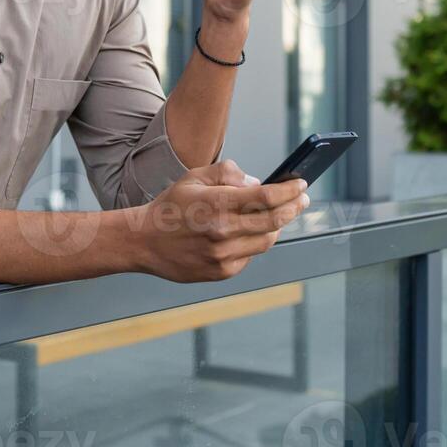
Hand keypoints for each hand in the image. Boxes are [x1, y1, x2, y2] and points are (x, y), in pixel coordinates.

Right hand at [132, 160, 309, 281]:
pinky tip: (250, 233)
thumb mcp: (195, 177)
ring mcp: (223, 255)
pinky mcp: (222, 272)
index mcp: (217, 204)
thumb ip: (228, 174)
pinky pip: (250, 256)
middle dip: (294, 207)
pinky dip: (255, 243)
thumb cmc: (171, 207)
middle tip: (302, 199)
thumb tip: (257, 182)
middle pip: (274, 220)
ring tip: (279, 215)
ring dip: (277, 226)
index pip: (267, 197)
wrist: (144, 241)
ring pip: (267, 241)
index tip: (301, 184)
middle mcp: (223, 231)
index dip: (289, 191)